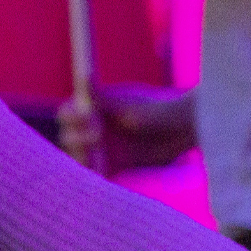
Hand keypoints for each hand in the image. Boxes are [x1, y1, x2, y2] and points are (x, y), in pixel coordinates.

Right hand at [57, 84, 196, 172]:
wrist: (182, 129)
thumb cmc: (157, 109)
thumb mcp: (129, 104)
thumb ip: (103, 97)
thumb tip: (83, 76)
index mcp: (92, 109)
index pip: (68, 114)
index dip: (71, 117)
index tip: (85, 116)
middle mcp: (93, 129)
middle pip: (69, 137)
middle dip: (76, 138)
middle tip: (96, 136)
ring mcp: (103, 149)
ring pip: (79, 157)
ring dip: (82, 157)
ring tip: (94, 155)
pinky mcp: (114, 167)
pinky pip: (97, 174)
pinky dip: (95, 175)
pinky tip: (100, 172)